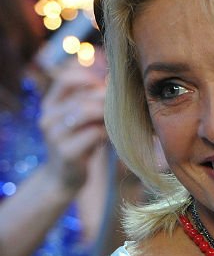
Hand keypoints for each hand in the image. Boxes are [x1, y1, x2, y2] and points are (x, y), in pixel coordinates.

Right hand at [39, 56, 106, 192]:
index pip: (65, 78)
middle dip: (107, 100)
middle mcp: (48, 117)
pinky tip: (111, 137)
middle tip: (122, 108)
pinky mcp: (67, 152)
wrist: (64, 178)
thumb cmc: (79, 143)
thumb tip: (114, 80)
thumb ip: (90, 100)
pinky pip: (94, 133)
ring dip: (107, 114)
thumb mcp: (81, 120)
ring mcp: (55, 135)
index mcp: (50, 105)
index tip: (106, 86)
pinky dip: (107, 132)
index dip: (89, 77)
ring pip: (85, 111)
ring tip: (117, 122)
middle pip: (82, 96)